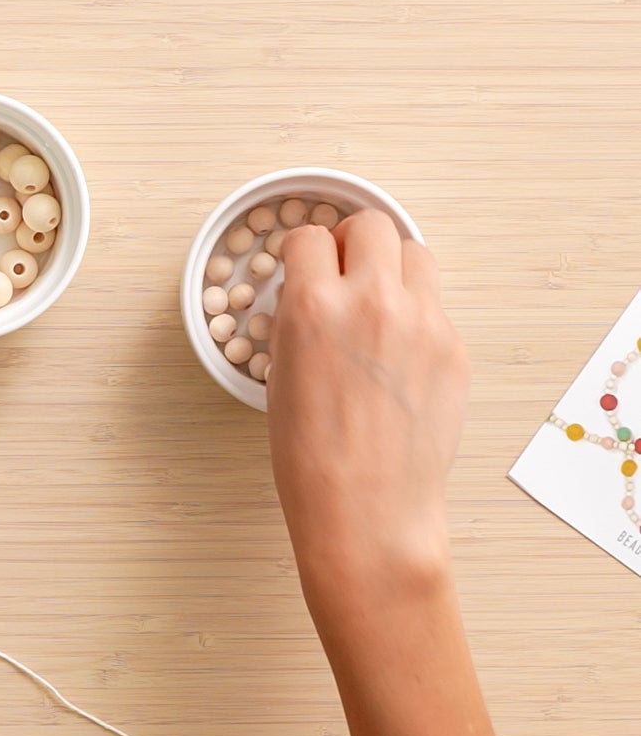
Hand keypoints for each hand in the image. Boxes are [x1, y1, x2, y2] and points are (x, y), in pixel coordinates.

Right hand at [268, 210, 467, 618]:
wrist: (366, 508)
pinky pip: (436, 305)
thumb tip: (312, 296)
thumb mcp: (280, 376)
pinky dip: (416, 315)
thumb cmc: (312, 460)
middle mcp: (371, 303)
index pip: (308, 237)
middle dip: (351, 243)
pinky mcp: (454, 348)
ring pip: (414, 253)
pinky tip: (399, 355)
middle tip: (344, 270)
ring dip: (392, 267)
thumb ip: (299, 321)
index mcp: (312, 308)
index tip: (304, 267)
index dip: (302, 254)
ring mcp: (422, 323)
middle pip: (370, 226)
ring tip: (378, 304)